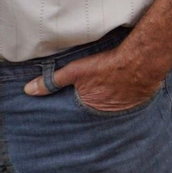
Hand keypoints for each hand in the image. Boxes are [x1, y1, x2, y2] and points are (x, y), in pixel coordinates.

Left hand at [24, 45, 164, 109]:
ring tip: (113, 93)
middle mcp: (106, 111)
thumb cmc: (108, 66)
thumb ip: (52, 81)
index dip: (79, 103)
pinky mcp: (140, 101)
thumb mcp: (75, 71)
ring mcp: (125, 107)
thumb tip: (29, 90)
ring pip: (115, 106)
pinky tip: (128, 89)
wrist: (141, 61)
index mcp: (89, 106)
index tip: (80, 99)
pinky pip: (131, 102)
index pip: (78, 111)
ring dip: (113, 101)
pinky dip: (128, 98)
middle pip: (97, 109)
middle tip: (98, 95)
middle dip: (96, 105)